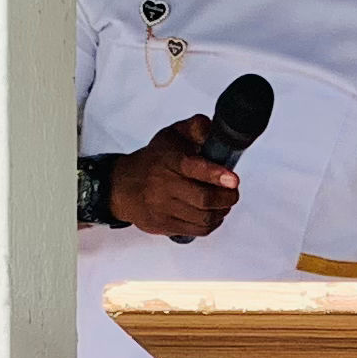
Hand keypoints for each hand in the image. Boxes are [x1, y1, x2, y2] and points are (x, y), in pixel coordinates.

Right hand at [107, 118, 238, 240]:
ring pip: (203, 218)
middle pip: (203, 198)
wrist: (124, 186)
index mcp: (168, 161)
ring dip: (221, 211)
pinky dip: (212, 223)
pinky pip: (197, 230)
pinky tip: (213, 214)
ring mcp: (163, 208)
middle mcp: (163, 186)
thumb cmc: (154, 161)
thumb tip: (211, 128)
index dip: (215, 174)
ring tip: (224, 203)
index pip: (192, 167)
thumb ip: (195, 127)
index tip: (233, 179)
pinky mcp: (164, 226)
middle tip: (232, 192)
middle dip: (227, 197)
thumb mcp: (172, 135)